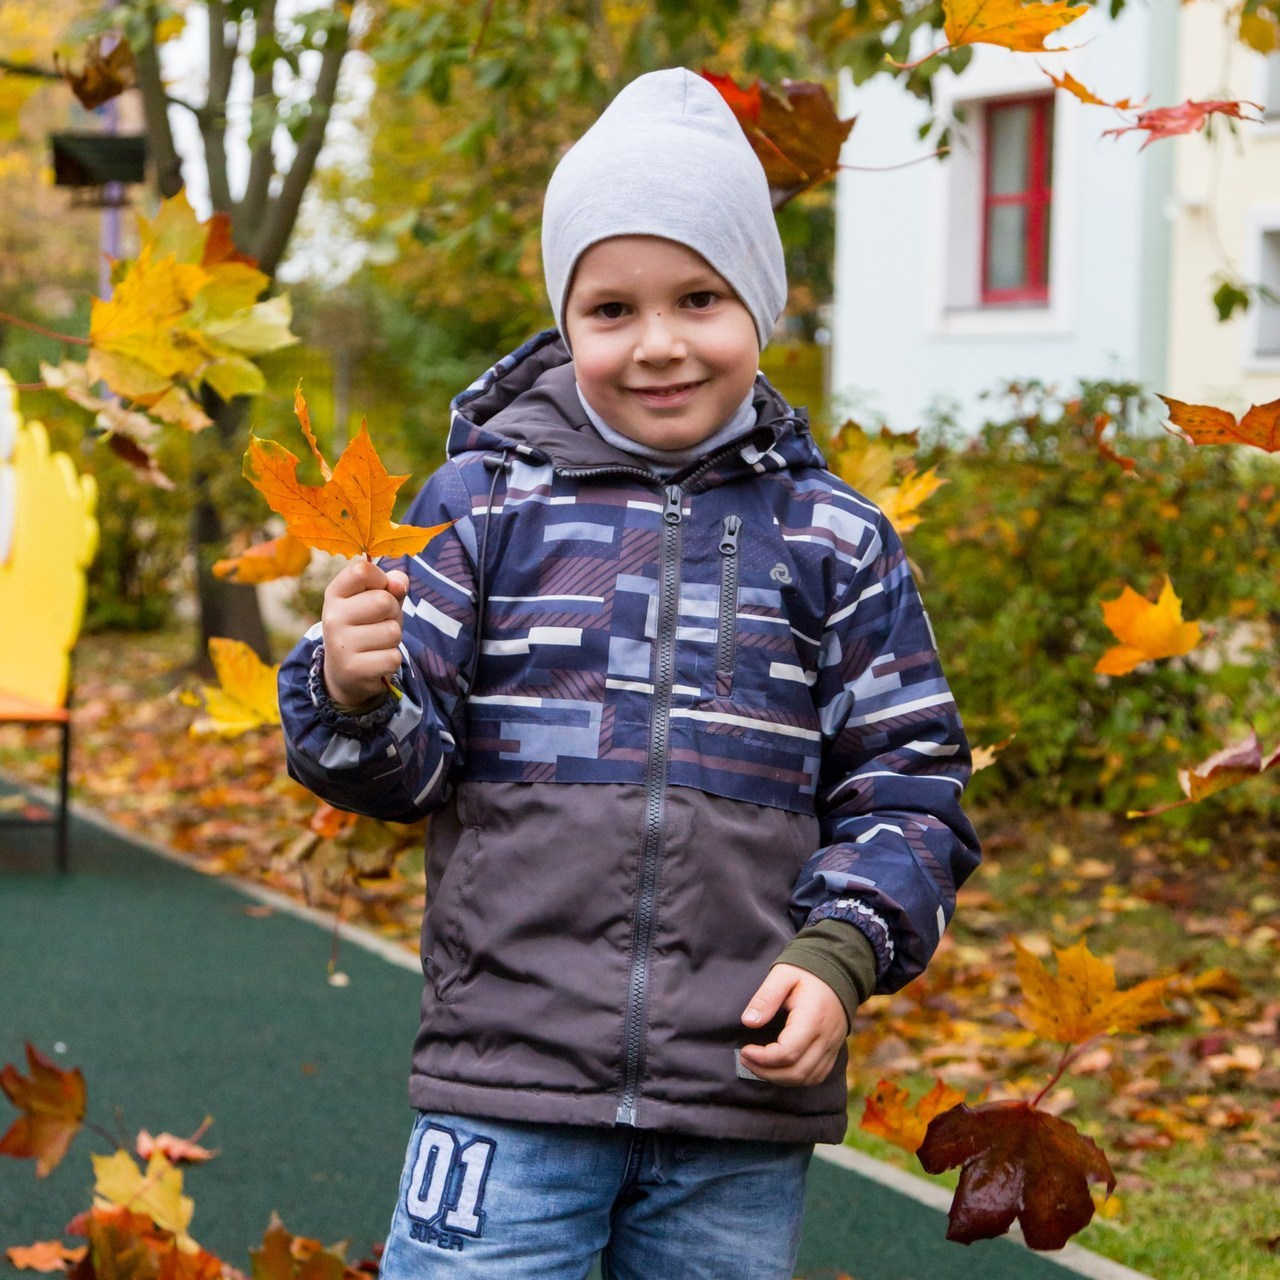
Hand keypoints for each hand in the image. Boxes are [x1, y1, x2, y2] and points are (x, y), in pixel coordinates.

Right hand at [320, 559, 408, 706]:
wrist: (345, 672)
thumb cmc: (367, 626)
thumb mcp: (375, 600)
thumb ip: (391, 585)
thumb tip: (400, 583)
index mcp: (335, 594)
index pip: (362, 571)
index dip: (382, 579)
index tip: (379, 590)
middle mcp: (332, 617)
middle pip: (384, 601)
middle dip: (393, 612)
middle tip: (380, 623)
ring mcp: (340, 644)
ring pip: (392, 631)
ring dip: (393, 638)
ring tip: (377, 643)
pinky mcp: (353, 669)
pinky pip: (393, 657)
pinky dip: (391, 660)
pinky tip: (376, 660)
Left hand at [738, 964, 847, 1086]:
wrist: (838, 971)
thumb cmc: (807, 972)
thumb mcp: (782, 974)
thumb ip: (766, 997)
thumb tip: (748, 1022)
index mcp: (812, 1018)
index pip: (788, 1052)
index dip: (763, 1058)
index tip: (745, 1050)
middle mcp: (826, 1037)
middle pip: (797, 1072)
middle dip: (767, 1072)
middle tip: (746, 1060)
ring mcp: (832, 1046)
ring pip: (807, 1078)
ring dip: (779, 1078)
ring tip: (758, 1066)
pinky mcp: (833, 1050)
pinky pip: (817, 1076)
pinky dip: (796, 1078)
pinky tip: (779, 1069)